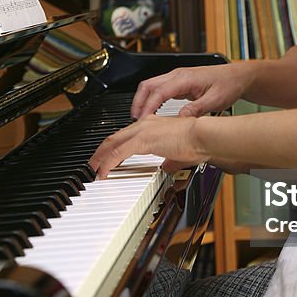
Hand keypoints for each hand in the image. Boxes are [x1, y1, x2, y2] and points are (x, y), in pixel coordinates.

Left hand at [89, 115, 203, 179]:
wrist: (203, 136)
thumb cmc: (198, 142)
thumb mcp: (180, 154)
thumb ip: (170, 160)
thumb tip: (167, 168)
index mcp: (153, 124)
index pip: (127, 135)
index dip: (114, 147)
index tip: (109, 158)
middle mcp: (145, 124)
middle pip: (114, 137)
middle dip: (100, 152)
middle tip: (93, 164)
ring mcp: (142, 131)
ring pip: (112, 144)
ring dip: (100, 158)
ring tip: (93, 170)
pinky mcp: (143, 140)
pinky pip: (118, 153)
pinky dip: (108, 164)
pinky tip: (103, 172)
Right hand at [130, 64, 247, 119]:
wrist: (238, 76)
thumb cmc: (229, 85)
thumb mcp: (214, 100)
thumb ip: (196, 109)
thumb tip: (180, 120)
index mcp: (185, 78)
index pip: (159, 92)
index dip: (148, 107)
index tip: (142, 120)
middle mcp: (178, 75)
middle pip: (148, 85)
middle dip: (138, 102)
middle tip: (134, 119)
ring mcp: (178, 77)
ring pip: (152, 86)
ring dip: (144, 100)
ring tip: (140, 118)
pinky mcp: (180, 82)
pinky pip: (160, 89)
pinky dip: (152, 99)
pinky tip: (152, 112)